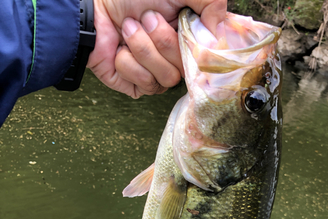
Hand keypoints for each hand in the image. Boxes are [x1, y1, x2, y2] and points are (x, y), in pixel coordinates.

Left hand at [87, 0, 226, 97]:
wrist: (92, 6)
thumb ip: (212, 1)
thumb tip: (221, 32)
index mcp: (187, 36)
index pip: (206, 56)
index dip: (195, 46)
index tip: (181, 26)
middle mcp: (174, 58)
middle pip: (183, 68)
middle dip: (161, 39)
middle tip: (145, 18)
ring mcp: (155, 74)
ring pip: (165, 78)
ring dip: (142, 49)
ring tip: (128, 29)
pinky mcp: (136, 86)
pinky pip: (144, 86)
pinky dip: (128, 63)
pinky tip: (119, 49)